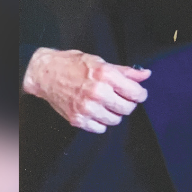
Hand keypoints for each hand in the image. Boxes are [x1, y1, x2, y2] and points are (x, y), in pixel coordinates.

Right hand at [22, 48, 150, 132]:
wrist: (45, 74)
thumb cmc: (73, 65)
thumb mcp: (102, 62)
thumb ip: (125, 71)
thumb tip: (145, 75)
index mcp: (106, 75)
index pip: (135, 93)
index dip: (140, 94)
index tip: (138, 94)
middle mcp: (97, 93)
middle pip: (127, 109)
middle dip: (128, 104)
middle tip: (122, 98)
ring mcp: (87, 108)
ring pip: (115, 120)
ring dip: (115, 113)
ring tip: (107, 104)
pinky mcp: (77, 119)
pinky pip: (100, 128)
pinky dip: (101, 122)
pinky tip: (97, 111)